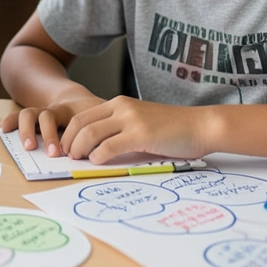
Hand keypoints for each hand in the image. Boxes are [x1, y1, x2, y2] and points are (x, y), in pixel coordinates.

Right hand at [0, 92, 104, 157]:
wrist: (75, 99)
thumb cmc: (93, 113)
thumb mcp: (105, 116)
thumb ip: (109, 128)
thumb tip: (120, 146)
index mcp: (77, 110)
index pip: (73, 120)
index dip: (73, 136)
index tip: (73, 154)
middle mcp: (56, 110)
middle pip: (49, 115)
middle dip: (50, 135)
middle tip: (55, 154)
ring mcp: (42, 112)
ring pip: (30, 113)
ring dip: (27, 130)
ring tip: (30, 147)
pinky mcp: (33, 116)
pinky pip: (19, 115)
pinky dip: (11, 120)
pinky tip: (4, 128)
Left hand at [60, 96, 210, 163]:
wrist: (201, 126)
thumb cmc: (174, 129)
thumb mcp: (141, 123)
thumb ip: (121, 130)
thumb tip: (97, 150)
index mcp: (119, 104)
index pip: (82, 116)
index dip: (68, 133)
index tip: (66, 149)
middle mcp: (121, 108)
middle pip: (80, 123)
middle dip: (68, 142)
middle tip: (67, 157)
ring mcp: (131, 120)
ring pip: (90, 133)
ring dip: (79, 149)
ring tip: (79, 161)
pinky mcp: (141, 134)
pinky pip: (109, 146)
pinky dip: (98, 156)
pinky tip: (98, 162)